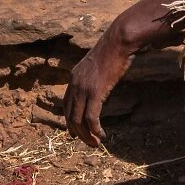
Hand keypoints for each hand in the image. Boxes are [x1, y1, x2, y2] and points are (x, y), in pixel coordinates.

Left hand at [64, 21, 134, 146]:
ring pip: (79, 120)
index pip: (66, 105)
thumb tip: (98, 87)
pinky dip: (95, 130)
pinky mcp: (95, 92)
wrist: (118, 41)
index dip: (70, 121)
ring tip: (96, 143)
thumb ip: (93, 77)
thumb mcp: (97, 66)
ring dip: (87, 136)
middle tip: (90, 142)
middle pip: (70, 116)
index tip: (76, 133)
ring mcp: (83, 88)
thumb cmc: (112, 51)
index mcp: (73, 77)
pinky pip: (91, 117)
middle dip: (78, 133)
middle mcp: (75, 84)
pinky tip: (102, 135)